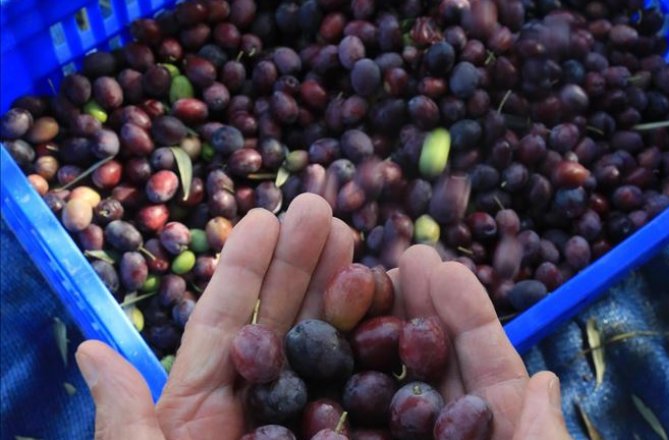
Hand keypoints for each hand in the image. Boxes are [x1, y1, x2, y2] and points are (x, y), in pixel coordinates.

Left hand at [75, 194, 569, 438]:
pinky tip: (404, 325)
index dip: (243, 270)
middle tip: (326, 212)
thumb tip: (88, 349)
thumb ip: (127, 419)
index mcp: (201, 411)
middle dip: (303, 266)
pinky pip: (367, 408)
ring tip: (366, 248)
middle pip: (285, 326)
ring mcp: (306, 436)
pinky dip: (386, 366)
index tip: (263, 216)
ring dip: (348, 301)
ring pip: (330, 357)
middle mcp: (258, 416)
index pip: (223, 326)